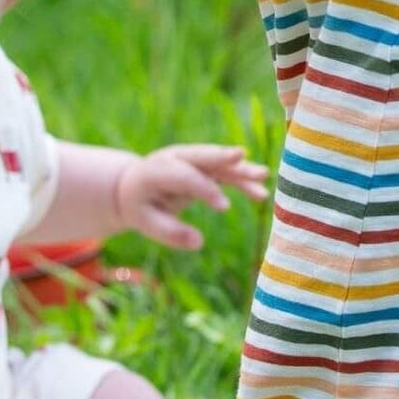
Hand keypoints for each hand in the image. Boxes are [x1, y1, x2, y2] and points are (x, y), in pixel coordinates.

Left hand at [114, 144, 268, 248]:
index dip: (205, 189)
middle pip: (202, 156)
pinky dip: (243, 179)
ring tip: (264, 175)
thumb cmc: (140, 206)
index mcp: (157, 170)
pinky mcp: (204, 165)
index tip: (225, 208)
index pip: (184, 176)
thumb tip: (198, 243)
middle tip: (241, 155)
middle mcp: (176, 157)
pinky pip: (226, 170)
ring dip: (241, 168)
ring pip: (219, 162)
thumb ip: (169, 232)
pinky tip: (261, 192)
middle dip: (222, 156)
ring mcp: (192, 158)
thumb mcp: (144, 222)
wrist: (134, 186)